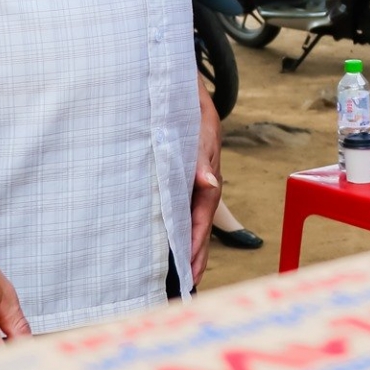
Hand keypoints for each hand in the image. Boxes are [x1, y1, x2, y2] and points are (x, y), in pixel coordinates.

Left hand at [189, 84, 221, 288]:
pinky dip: (171, 229)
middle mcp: (200, 179)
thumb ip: (201, 154)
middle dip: (192, 256)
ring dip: (182, 247)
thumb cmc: (183, 101)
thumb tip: (208, 184)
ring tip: (174, 279)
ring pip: (187, 218)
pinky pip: (174, 207)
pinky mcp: (175, 176)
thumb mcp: (196, 124)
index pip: (203, 214)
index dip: (196, 243)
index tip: (188, 272)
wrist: (172, 79)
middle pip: (198, 223)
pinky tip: (160, 244)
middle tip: (182, 289)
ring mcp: (188, 179)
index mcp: (207, 171)